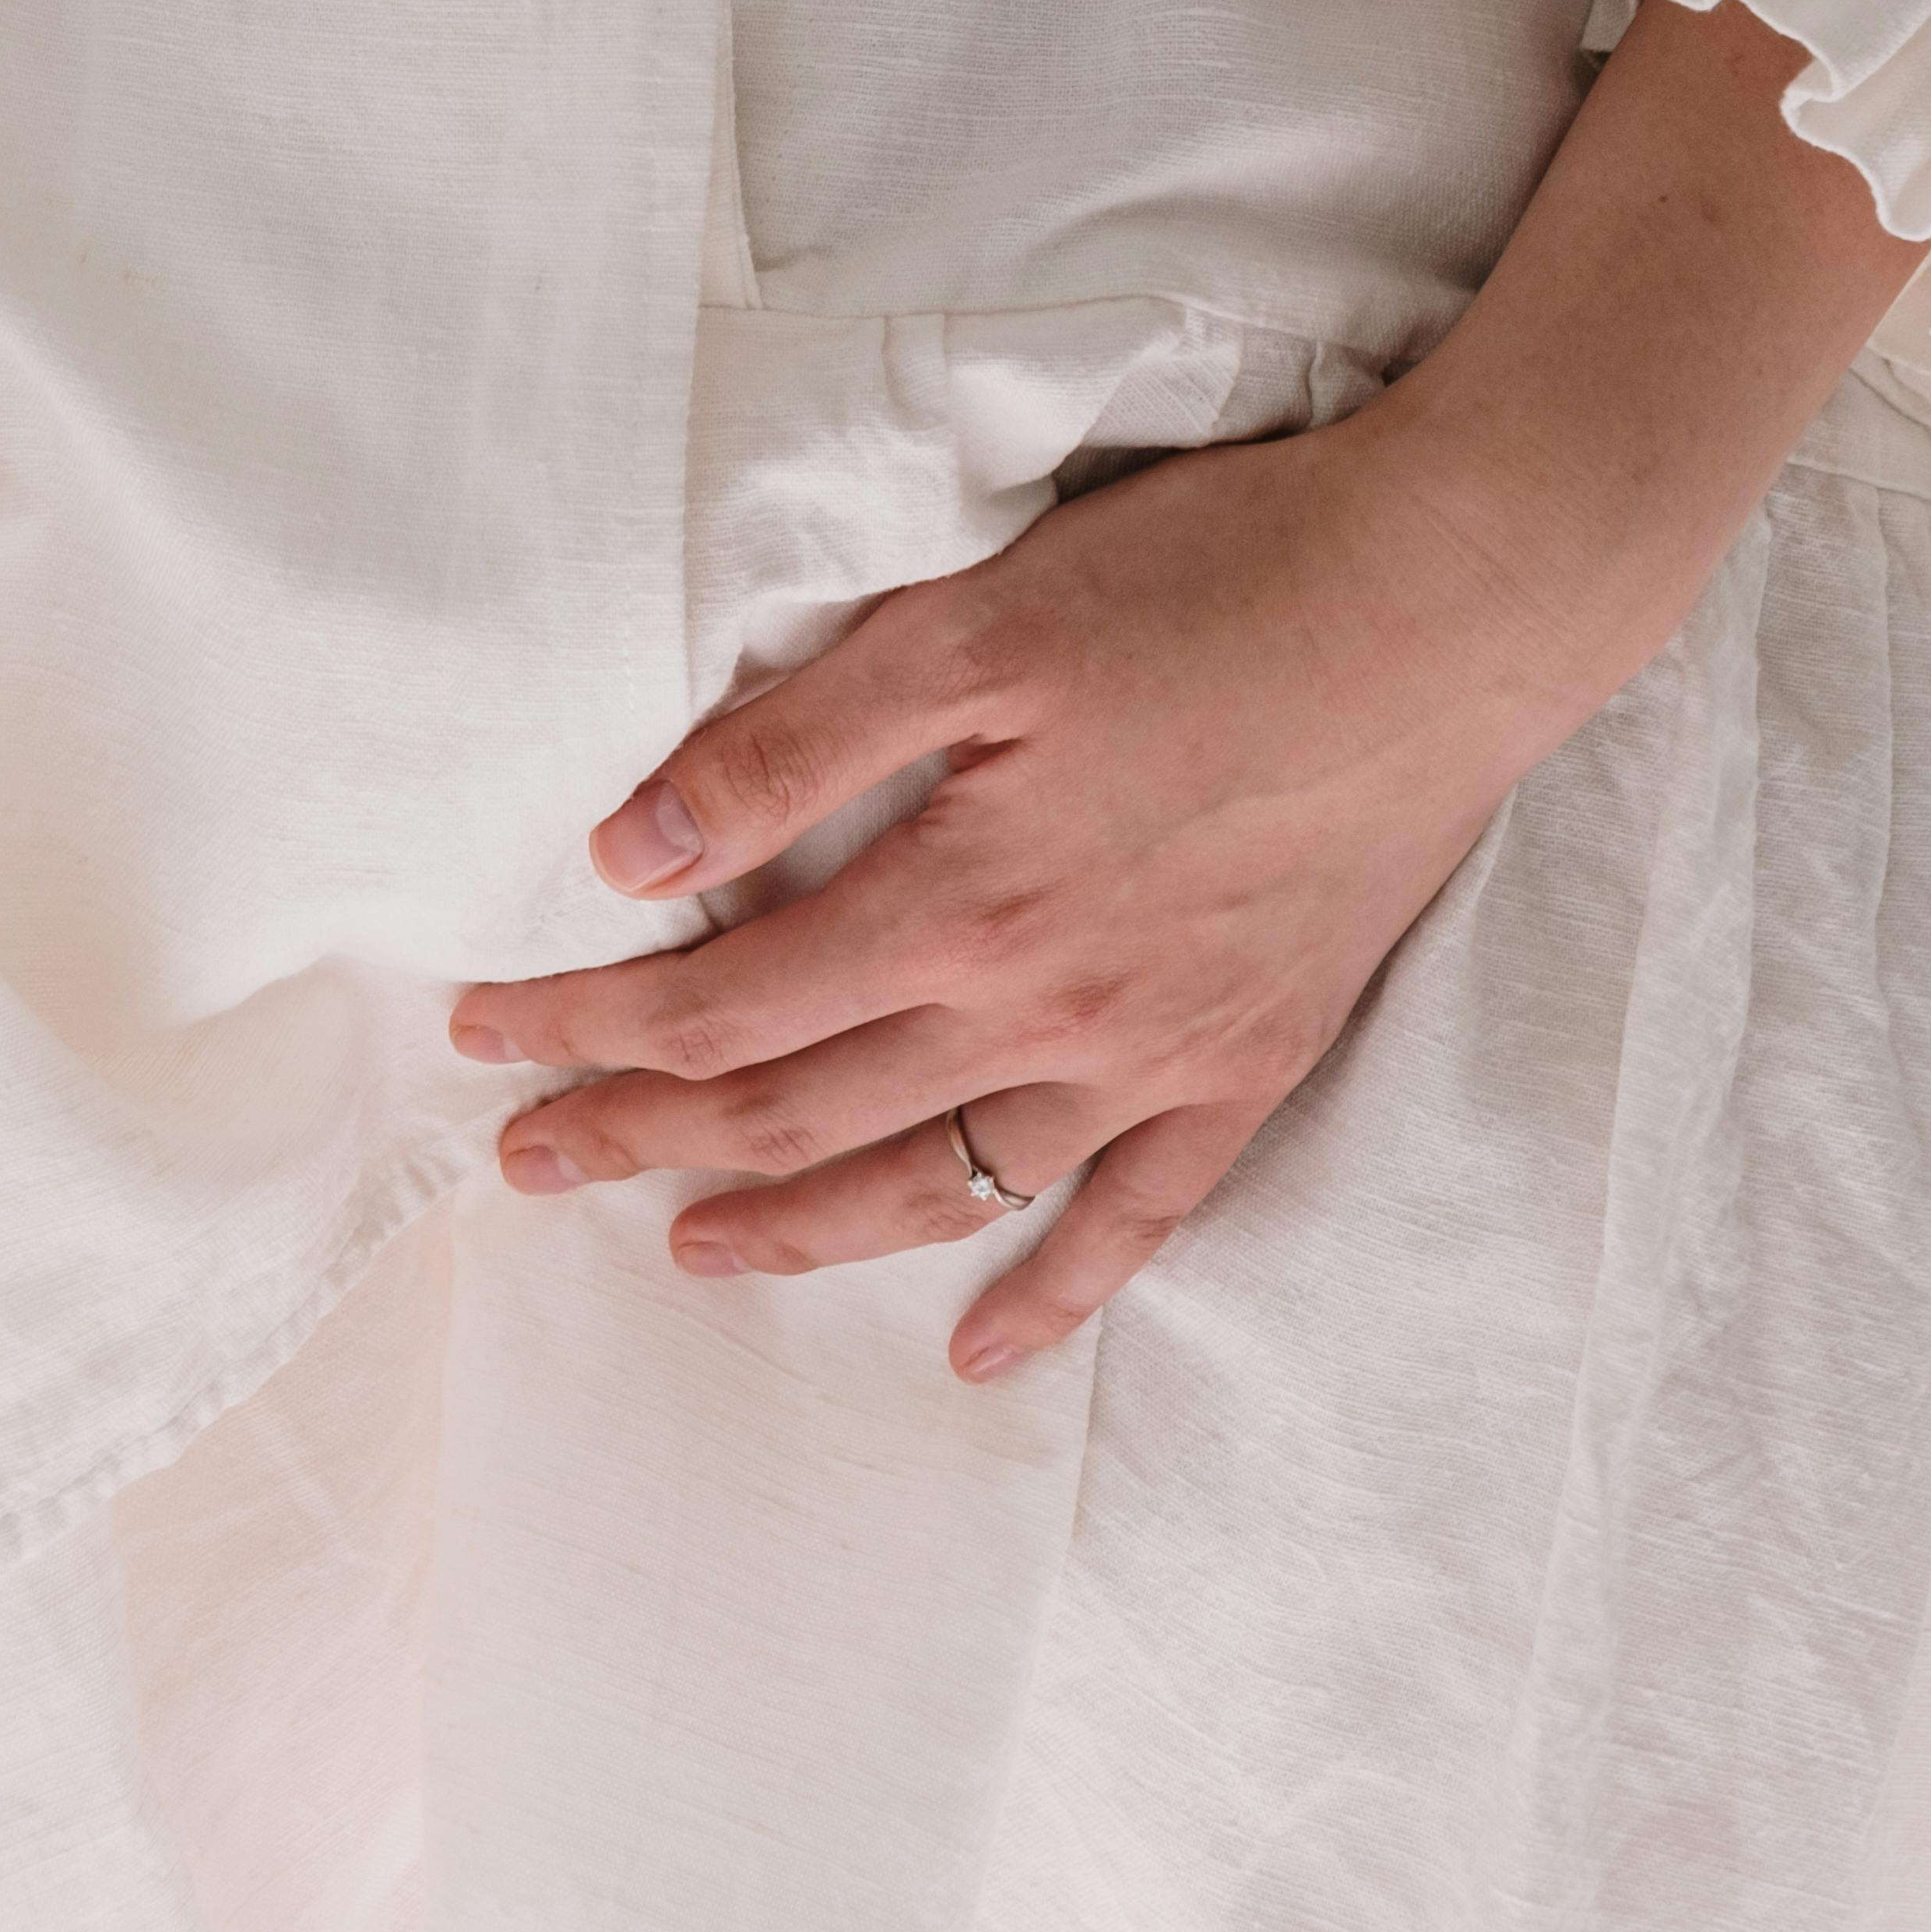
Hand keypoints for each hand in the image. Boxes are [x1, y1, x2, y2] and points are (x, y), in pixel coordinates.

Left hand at [444, 400, 1527, 1375]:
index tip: (482, 1030)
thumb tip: (629, 854)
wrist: (1448, 603)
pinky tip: (976, 1351)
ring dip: (795, 1229)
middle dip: (639, 1135)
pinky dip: (1047, 1298)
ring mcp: (1153, 1052)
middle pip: (795, 1107)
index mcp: (960, 895)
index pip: (719, 998)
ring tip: (685, 1248)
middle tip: (523, 1158)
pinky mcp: (1248, 1059)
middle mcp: (1043, 1008)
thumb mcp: (976, 621)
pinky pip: (1133, 1221)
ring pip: (934, 1184)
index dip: (587, 1022)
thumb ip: (797, 741)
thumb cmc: (1209, 580)